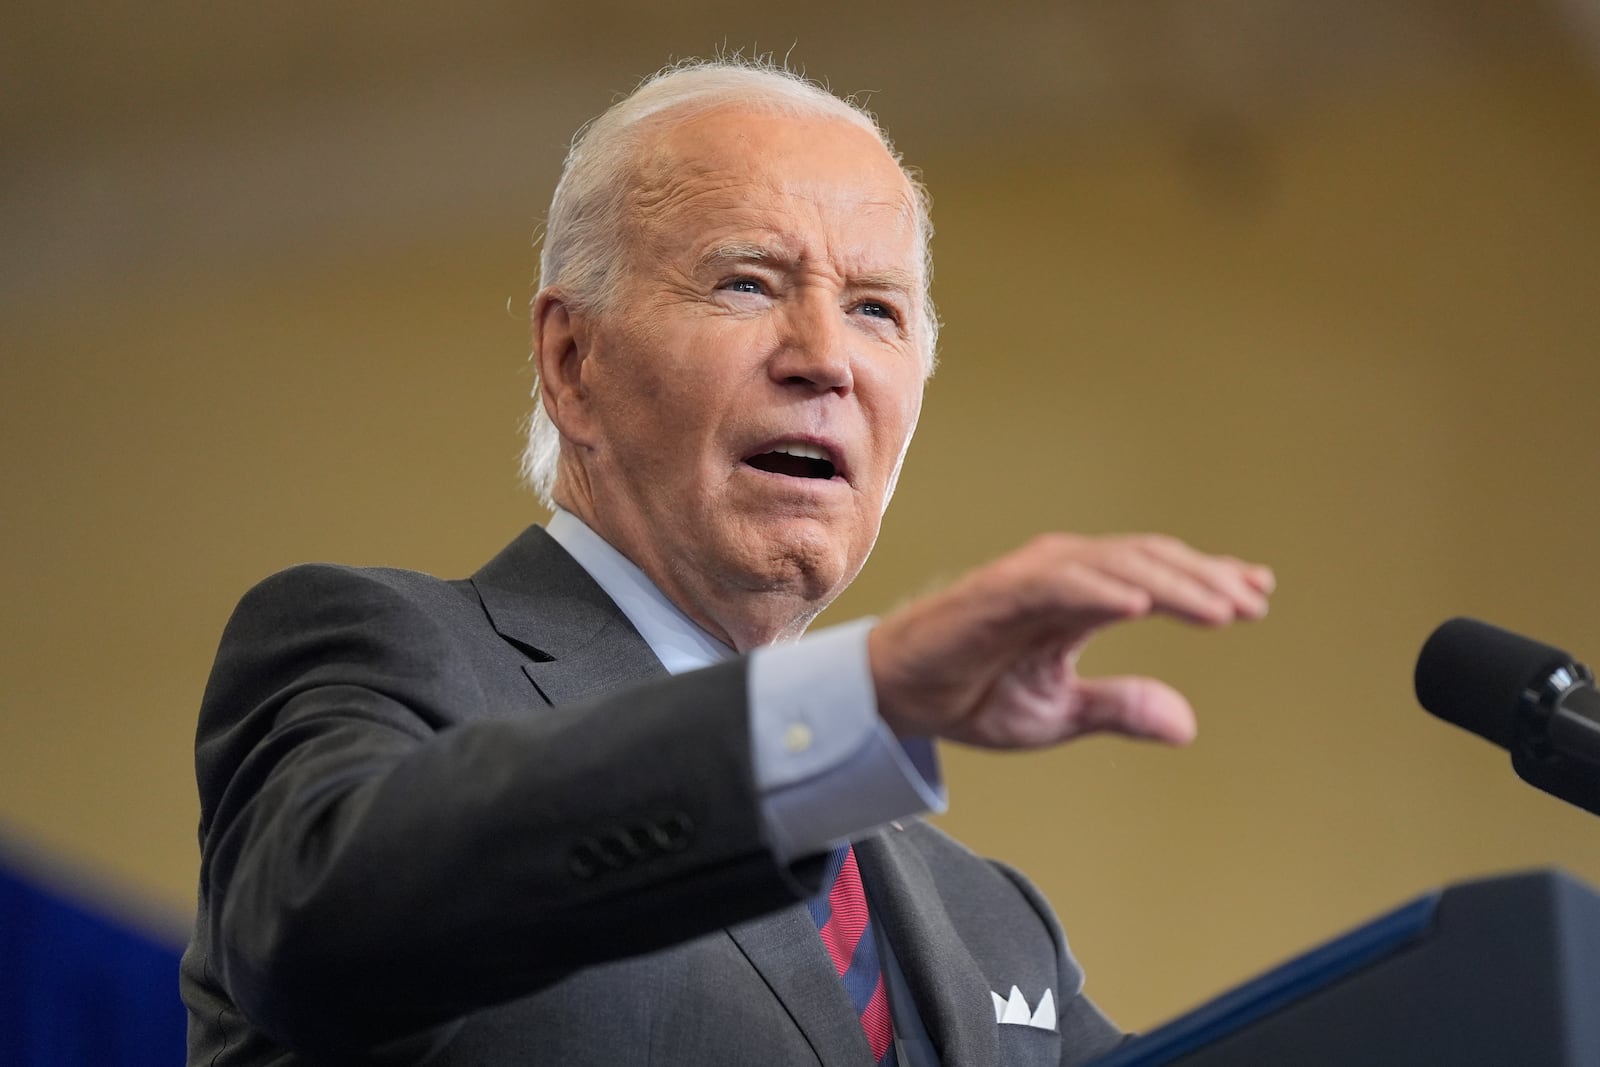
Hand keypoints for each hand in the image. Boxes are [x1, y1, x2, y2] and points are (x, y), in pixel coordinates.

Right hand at [867, 533, 1272, 748]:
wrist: (897, 699)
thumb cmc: (971, 693)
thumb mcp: (1059, 713)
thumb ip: (1119, 708)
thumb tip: (1186, 723)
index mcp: (1078, 598)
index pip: (1154, 576)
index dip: (1206, 582)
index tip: (1258, 594)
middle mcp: (1060, 575)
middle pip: (1146, 563)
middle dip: (1203, 582)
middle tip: (1251, 604)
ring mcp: (1029, 579)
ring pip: (1113, 567)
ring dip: (1170, 586)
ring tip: (1219, 609)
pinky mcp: (997, 594)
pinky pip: (1057, 585)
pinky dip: (1100, 590)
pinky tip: (1139, 607)